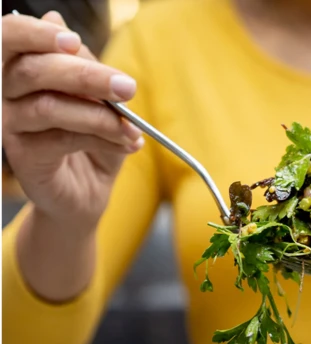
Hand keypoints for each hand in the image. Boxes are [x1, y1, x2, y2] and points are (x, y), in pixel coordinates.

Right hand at [2, 11, 143, 228]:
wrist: (89, 189)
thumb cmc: (91, 136)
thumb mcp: (97, 97)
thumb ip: (82, 65)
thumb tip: (59, 23)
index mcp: (20, 68)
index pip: (11, 37)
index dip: (37, 34)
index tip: (74, 42)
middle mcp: (6, 93)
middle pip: (34, 71)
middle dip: (87, 76)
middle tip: (128, 87)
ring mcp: (11, 125)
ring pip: (50, 107)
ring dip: (101, 115)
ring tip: (132, 128)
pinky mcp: (24, 156)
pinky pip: (63, 140)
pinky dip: (103, 140)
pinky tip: (127, 144)